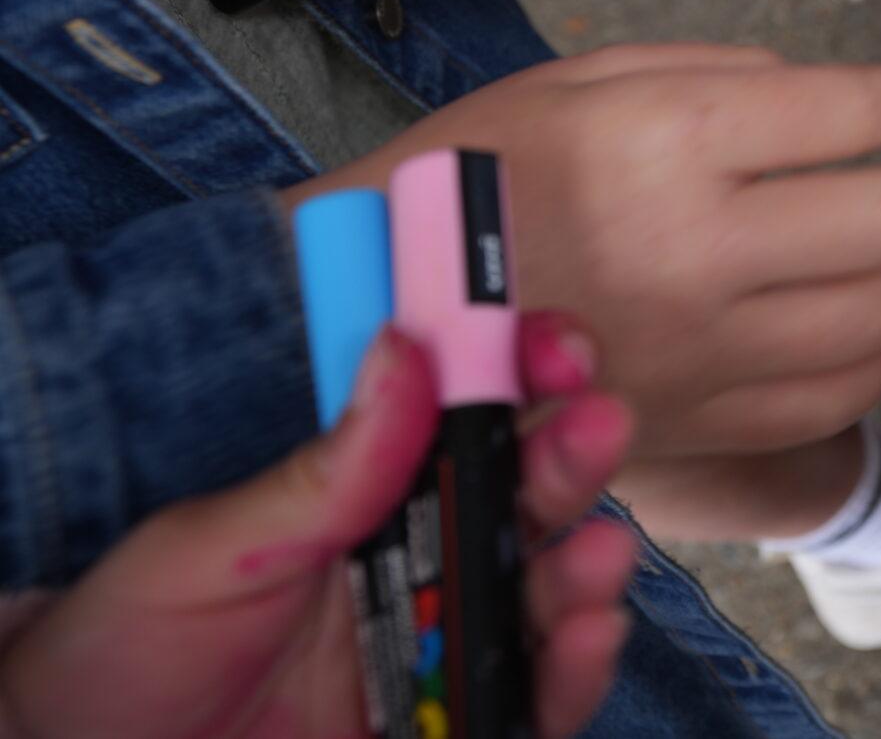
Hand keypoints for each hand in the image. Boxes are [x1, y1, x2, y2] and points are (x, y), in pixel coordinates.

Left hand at [0, 324, 634, 738]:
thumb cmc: (123, 653)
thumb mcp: (212, 549)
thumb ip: (325, 468)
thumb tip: (406, 345)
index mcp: (363, 495)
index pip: (461, 411)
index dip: (515, 364)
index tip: (548, 341)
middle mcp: (416, 560)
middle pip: (524, 493)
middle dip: (573, 449)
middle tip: (595, 421)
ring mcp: (435, 646)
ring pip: (545, 592)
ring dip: (588, 560)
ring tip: (596, 552)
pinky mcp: (445, 726)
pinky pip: (533, 700)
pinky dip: (575, 671)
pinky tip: (588, 633)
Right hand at [295, 44, 880, 458]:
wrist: (372, 312)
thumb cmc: (474, 179)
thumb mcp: (587, 77)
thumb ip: (730, 76)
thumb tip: (847, 99)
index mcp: (669, 142)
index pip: (854, 114)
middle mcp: (701, 250)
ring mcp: (708, 350)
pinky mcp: (703, 421)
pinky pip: (840, 391)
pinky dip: (877, 345)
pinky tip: (862, 307)